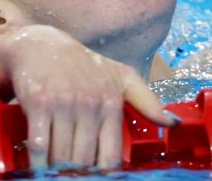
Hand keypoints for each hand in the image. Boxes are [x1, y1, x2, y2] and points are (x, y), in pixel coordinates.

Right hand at [0, 25, 169, 169]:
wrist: (40, 44)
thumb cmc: (83, 65)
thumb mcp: (121, 77)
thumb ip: (147, 102)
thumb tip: (174, 124)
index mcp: (112, 102)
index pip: (111, 156)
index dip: (103, 174)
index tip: (95, 178)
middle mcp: (90, 103)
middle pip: (84, 160)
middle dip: (77, 175)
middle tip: (73, 177)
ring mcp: (64, 102)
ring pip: (61, 156)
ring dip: (57, 170)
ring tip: (57, 174)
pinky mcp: (38, 102)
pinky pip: (39, 144)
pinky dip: (37, 163)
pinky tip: (38, 169)